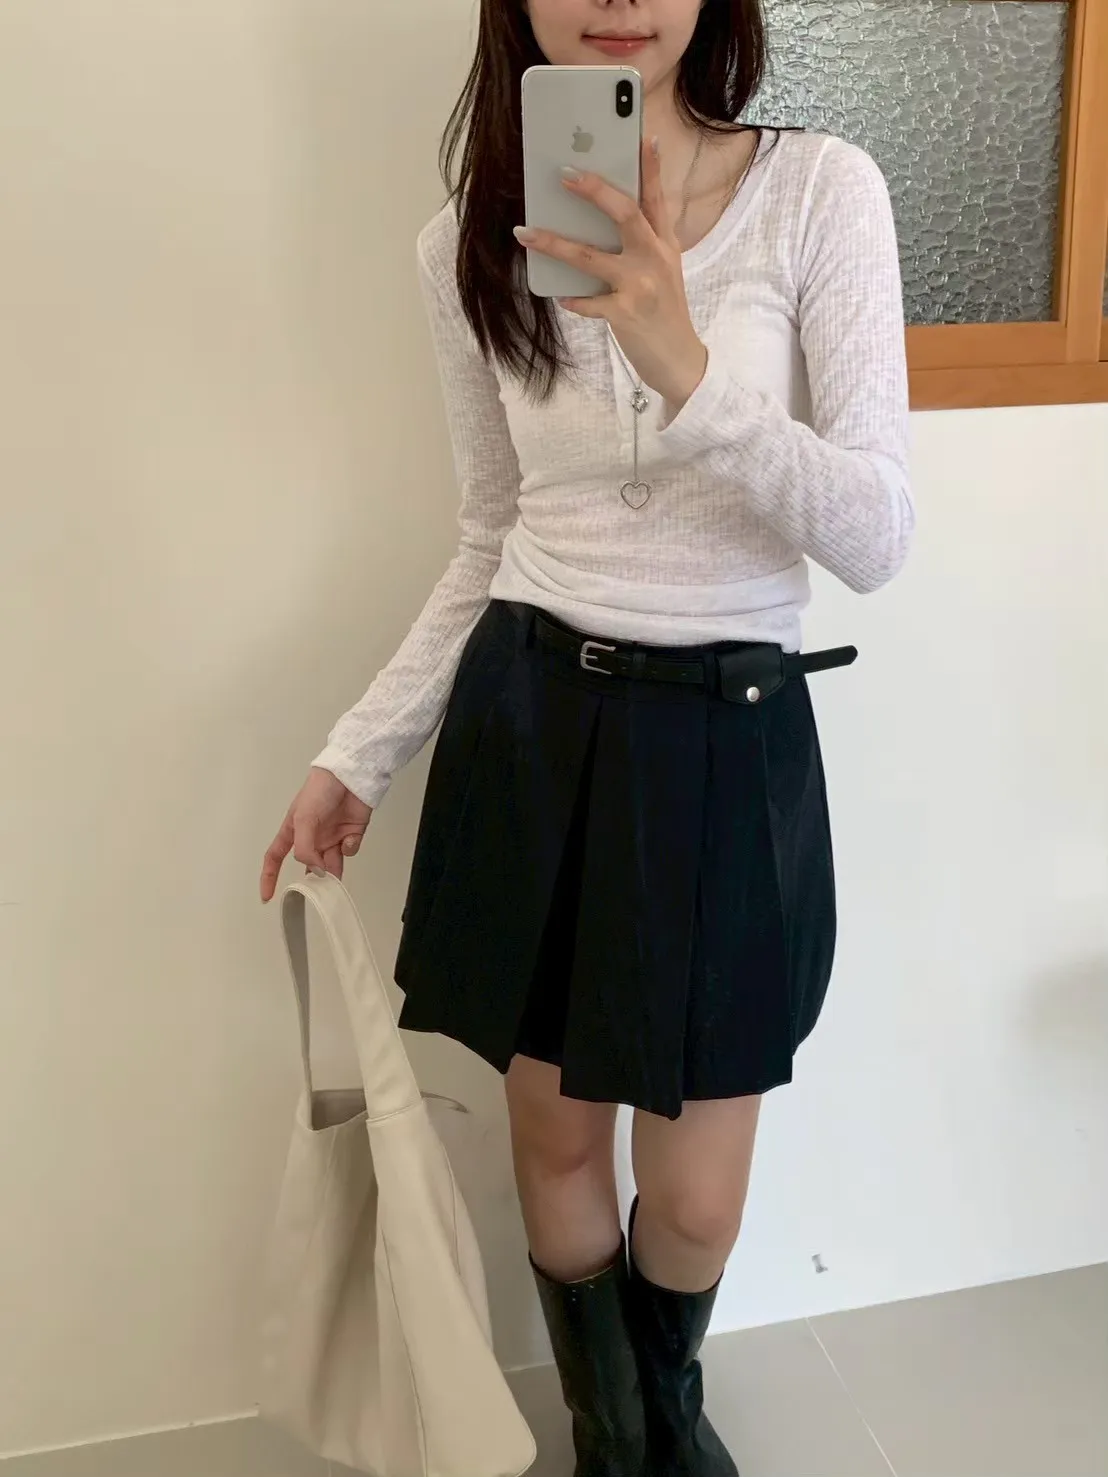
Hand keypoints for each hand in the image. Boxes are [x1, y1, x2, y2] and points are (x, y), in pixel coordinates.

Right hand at [260, 767, 371, 902]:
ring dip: (333, 871)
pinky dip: (350, 848)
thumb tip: (315, 872)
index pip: (276, 857)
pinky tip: (348, 838)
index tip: (267, 896)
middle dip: (313, 879)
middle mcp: (312, 837)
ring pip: (332, 864)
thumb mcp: (303, 820)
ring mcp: (332, 837)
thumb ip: (305, 849)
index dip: (269, 876)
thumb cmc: (319, 791)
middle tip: (319, 890)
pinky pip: (350, 851)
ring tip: (335, 875)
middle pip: (309, 866)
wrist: (349, 776)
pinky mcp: (352, 834)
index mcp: (293, 831)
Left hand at [514, 138, 707, 410]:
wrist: (680, 361)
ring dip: (554, 242)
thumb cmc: (665, 312)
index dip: (651, 166)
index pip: (657, 198)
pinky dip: (572, 298)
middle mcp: (655, 259)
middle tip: (566, 173)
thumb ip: (643, 244)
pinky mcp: (625, 314)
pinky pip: (588, 301)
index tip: (643, 134)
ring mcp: (640, 286)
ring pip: (591, 257)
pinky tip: (558, 294)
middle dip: (595, 190)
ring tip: (525, 232)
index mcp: (665, 245)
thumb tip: (597, 221)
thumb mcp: (664, 271)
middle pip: (625, 213)